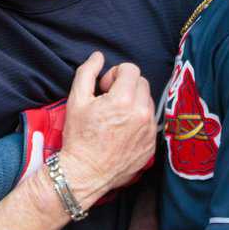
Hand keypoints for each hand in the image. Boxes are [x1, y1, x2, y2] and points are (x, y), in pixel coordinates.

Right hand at [60, 51, 154, 207]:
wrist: (85, 172)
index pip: (131, 69)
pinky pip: (150, 121)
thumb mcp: (76, 100)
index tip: (104, 88)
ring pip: (148, 101)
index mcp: (123, 100)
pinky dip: (139, 120)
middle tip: (109, 100)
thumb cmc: (79, 137)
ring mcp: (149, 130)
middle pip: (142, 83)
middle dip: (126, 86)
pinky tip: (122, 130)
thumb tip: (98, 56)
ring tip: (116, 116)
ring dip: (134, 102)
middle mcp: (141, 114)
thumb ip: (87, 73)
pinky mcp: (152, 144)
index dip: (115, 74)